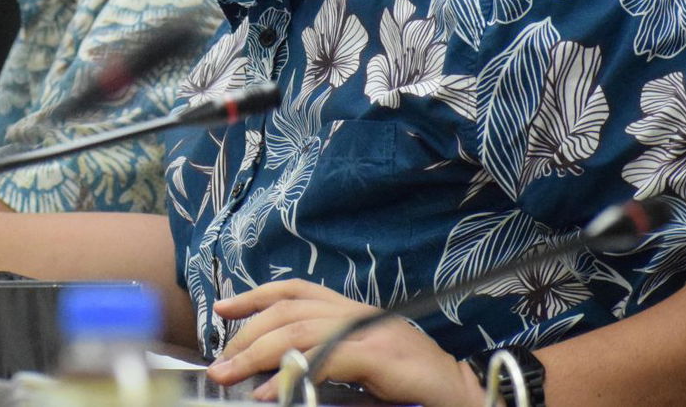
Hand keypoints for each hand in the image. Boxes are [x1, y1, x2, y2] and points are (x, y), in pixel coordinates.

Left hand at [207, 280, 484, 406]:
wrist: (467, 394)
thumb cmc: (415, 386)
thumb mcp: (363, 365)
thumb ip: (327, 358)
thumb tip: (277, 372)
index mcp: (352, 310)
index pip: (294, 291)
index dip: (254, 296)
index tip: (221, 308)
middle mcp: (357, 313)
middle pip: (287, 311)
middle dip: (245, 335)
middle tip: (219, 364)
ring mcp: (370, 331)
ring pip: (298, 330)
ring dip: (255, 354)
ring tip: (229, 376)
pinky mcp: (379, 355)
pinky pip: (324, 358)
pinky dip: (291, 372)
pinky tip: (269, 391)